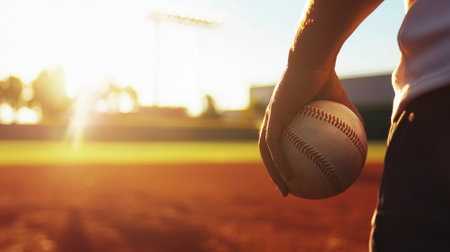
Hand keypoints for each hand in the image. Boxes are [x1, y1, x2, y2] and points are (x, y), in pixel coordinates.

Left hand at [258, 66, 361, 196]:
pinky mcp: (273, 115)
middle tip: (286, 189)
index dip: (282, 161)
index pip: (279, 143)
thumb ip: (349, 121)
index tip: (292, 177)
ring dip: (273, 171)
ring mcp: (271, 117)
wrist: (314, 59)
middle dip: (274, 172)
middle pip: (268, 152)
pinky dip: (279, 161)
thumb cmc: (326, 78)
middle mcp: (274, 118)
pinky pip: (274, 144)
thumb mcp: (340, 104)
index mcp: (284, 116)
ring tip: (285, 189)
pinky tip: (288, 176)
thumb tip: (363, 138)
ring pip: (267, 151)